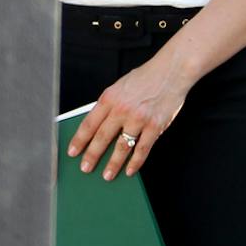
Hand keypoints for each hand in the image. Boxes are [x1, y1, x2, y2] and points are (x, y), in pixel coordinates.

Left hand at [68, 54, 191, 178]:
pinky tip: (129, 171)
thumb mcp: (120, 86)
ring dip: (113, 164)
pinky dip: (135, 162)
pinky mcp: (155, 126)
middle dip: (92, 155)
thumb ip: (110, 105)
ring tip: (106, 175)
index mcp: (110, 98)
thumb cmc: (146, 77)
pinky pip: (142, 149)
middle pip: (102, 137)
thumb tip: (98, 126)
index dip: (79, 140)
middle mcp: (122, 109)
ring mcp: (139, 119)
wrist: (172, 70)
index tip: (73, 151)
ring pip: (121, 147)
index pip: (89, 123)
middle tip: (85, 168)